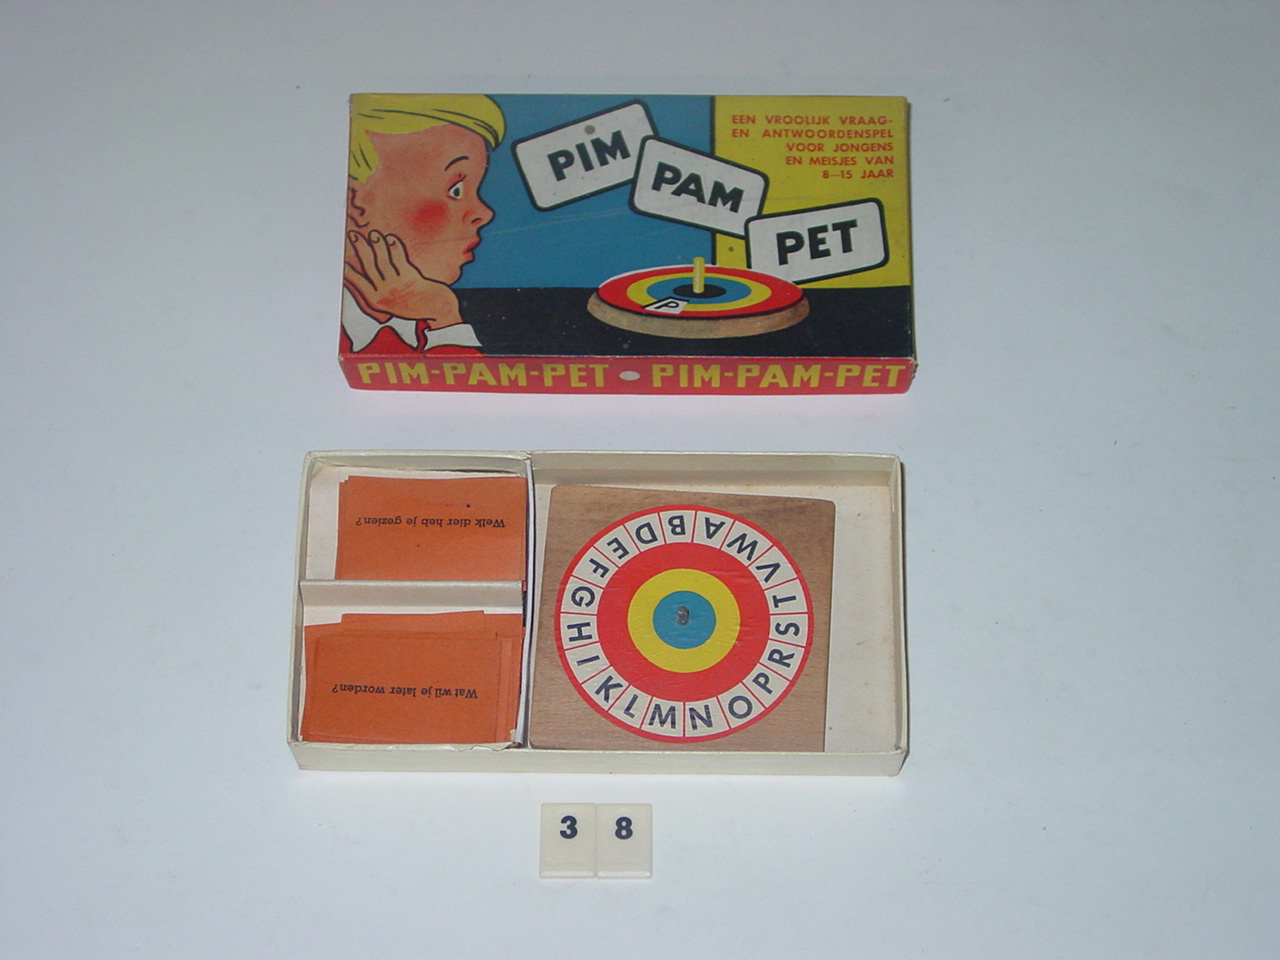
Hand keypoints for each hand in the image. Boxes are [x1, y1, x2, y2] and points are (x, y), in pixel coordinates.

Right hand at [344, 230, 463, 328]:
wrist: (437, 311)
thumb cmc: (411, 305)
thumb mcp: (388, 303)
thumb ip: (375, 289)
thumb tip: (359, 272)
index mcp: (374, 300)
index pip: (355, 280)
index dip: (347, 265)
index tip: (340, 252)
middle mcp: (383, 294)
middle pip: (367, 266)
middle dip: (359, 249)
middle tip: (353, 235)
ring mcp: (397, 287)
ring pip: (382, 262)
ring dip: (377, 245)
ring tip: (373, 234)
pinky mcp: (411, 280)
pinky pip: (399, 260)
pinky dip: (394, 248)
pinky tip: (390, 238)